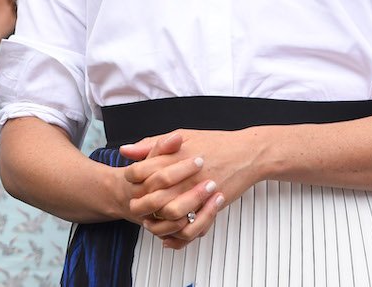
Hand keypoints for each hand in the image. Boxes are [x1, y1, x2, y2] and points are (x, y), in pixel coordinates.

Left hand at [121, 128, 264, 248]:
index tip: (130, 182)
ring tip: (150, 221)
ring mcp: (198, 192)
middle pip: (151, 196)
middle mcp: (184, 176)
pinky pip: (191, 227)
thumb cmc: (215, 143)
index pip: (140, 172)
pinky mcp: (210, 206)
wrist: (246, 154)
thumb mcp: (181, 136)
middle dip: (139, 204)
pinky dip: (178, 235)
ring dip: (156, 221)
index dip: (130, 179)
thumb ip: (152, 144)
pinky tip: (170, 234)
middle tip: (135, 206)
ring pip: (169, 214)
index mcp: (174, 157)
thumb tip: (125, 150)